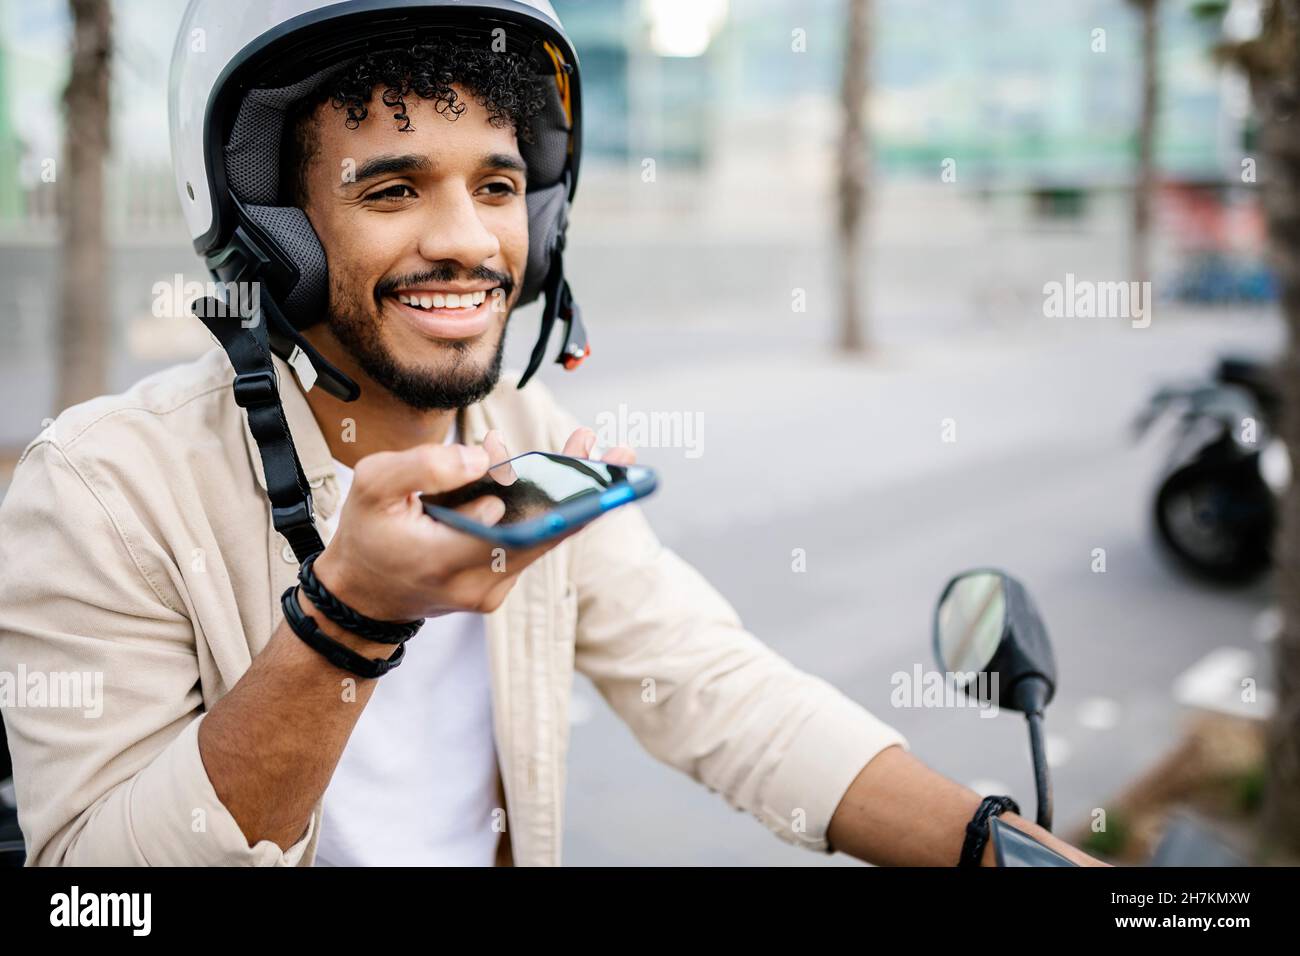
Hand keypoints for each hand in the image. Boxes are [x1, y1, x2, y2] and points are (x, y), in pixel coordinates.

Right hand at [311, 427, 634, 622]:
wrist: (362, 597)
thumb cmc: (367, 534)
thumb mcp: (372, 486)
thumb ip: (424, 467)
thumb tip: (485, 459)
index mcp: (444, 559)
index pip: (515, 533)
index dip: (555, 503)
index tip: (589, 476)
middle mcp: (477, 583)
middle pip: (544, 535)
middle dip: (580, 489)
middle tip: (614, 451)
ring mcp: (491, 590)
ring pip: (541, 539)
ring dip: (566, 495)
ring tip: (588, 449)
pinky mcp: (498, 587)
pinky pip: (528, 544)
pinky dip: (538, 509)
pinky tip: (544, 469)